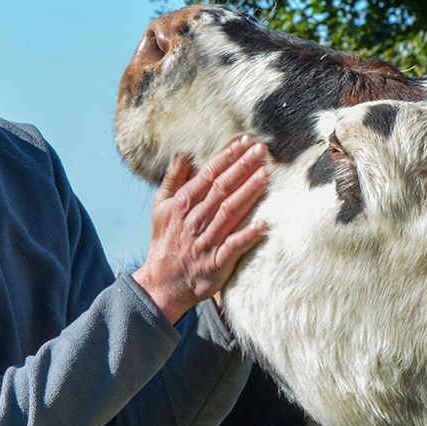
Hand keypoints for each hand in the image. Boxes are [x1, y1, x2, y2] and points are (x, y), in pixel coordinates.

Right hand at [130, 136, 269, 323]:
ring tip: (265, 176)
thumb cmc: (165, 241)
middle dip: (242, 168)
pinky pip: (234, 246)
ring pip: (230, 212)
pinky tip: (264, 224)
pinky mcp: (216, 262)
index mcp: (182, 205)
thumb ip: (172, 180)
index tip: (243, 143)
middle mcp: (195, 220)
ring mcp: (206, 241)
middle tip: (261, 151)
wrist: (163, 282)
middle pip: (222, 189)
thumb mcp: (160, 207)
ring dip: (248, 193)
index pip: (207, 175)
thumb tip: (183, 154)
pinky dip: (248, 235)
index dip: (226, 158)